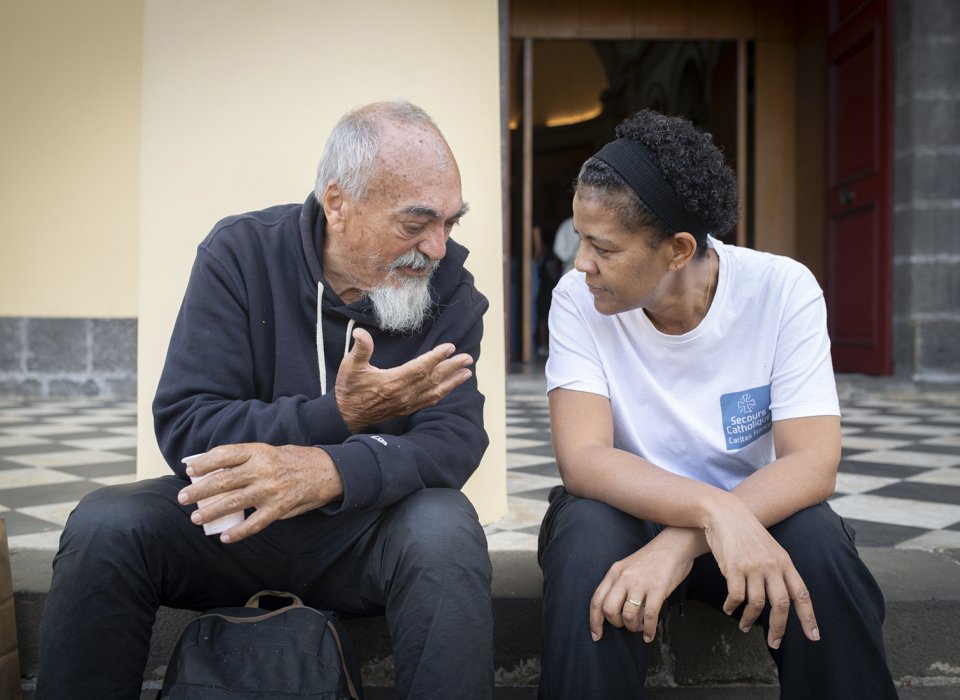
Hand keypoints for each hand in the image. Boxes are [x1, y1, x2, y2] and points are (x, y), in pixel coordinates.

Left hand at [177, 443, 343, 542]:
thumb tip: (218, 472)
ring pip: (234, 502)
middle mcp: (263, 470)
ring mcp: (271, 490)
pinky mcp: (280, 508)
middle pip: (223, 480)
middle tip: (183, 498)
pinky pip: (255, 523)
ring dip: (212, 512)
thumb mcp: (271, 452)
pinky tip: (225, 537)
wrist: (329, 471)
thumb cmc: (296, 460)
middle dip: (200, 490)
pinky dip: (239, 532)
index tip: (190, 470)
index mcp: (260, 452)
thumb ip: (248, 461)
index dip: (205, 462)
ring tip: (196, 518)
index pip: (225, 455)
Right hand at [335, 327, 473, 431]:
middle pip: (433, 379)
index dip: (436, 357)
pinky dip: (442, 393)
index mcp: (393, 382)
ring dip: (452, 382)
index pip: (420, 367)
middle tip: (468, 358)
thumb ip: (360, 349)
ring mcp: (407, 403)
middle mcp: (404, 394)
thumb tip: (360, 333)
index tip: (450, 347)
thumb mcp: (350, 366)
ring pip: (435, 391)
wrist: (346, 416)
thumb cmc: (349, 389)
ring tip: (467, 372)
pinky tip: (450, 388)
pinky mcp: (406, 409)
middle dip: (452, 367)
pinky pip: (429, 401)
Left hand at [589, 532, 696, 643]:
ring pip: (628, 616)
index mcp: (614, 572)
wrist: (674, 545)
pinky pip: (649, 616)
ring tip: (640, 627)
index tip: (597, 635)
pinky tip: (649, 635)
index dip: (594, 621)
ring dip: (634, 628)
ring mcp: (640, 583)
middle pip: (609, 610)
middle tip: (626, 625)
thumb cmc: (653, 559)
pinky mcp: (658, 589)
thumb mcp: (628, 567)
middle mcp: (624, 578)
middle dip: (616, 624)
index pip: (597, 600)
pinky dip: (648, 630)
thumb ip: (619, 585)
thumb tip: (616, 611)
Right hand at [703, 499, 819, 648]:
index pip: (802, 594)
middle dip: (779, 628)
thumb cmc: (747, 533)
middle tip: (774, 643)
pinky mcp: (734, 567)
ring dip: (750, 619)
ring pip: (757, 604)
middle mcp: (772, 565)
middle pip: (781, 604)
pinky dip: (732, 607)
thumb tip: (783, 597)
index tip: (813, 637)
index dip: (808, 618)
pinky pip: (736, 596)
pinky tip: (729, 609)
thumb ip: (778, 570)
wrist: (725, 513)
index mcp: (785, 562)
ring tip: (745, 626)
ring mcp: (753, 566)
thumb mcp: (770, 549)